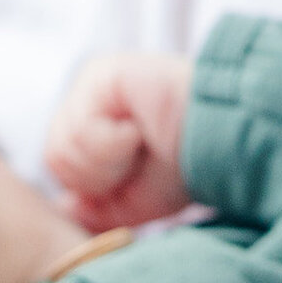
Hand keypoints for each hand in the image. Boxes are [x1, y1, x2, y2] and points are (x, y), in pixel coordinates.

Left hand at [45, 52, 192, 230]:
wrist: (226, 141)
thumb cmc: (188, 167)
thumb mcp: (136, 202)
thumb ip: (95, 208)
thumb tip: (64, 206)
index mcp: (93, 123)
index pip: (60, 166)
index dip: (93, 186)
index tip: (133, 175)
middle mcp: (88, 99)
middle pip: (55, 157)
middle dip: (98, 176)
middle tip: (137, 160)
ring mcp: (92, 84)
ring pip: (62, 146)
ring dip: (107, 161)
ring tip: (140, 144)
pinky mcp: (101, 74)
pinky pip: (80, 129)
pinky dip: (112, 144)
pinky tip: (138, 131)